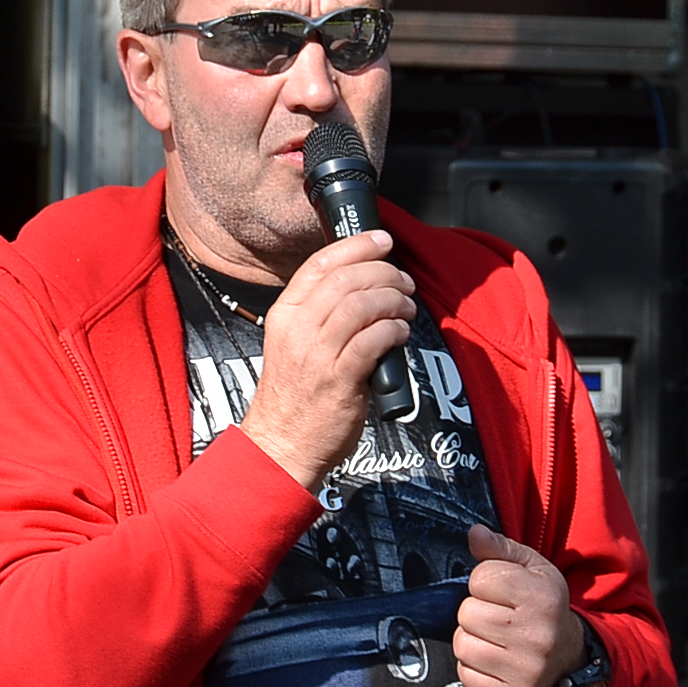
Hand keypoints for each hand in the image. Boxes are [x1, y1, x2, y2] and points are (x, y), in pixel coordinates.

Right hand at [237, 230, 414, 490]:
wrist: (281, 446)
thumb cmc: (295, 397)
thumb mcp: (294, 345)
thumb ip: (321, 316)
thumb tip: (366, 289)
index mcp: (284, 315)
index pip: (319, 264)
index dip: (355, 246)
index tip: (381, 240)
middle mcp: (297, 330)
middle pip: (346, 280)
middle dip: (383, 272)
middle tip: (403, 282)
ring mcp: (316, 356)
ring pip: (361, 305)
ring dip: (392, 300)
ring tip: (406, 308)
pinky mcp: (339, 381)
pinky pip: (372, 341)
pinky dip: (393, 330)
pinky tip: (401, 332)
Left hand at [455, 524, 585, 686]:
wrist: (568, 658)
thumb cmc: (544, 608)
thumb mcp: (533, 570)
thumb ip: (501, 549)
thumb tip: (474, 533)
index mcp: (543, 596)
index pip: (481, 578)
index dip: (485, 582)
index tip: (502, 592)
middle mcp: (537, 635)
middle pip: (467, 613)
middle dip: (476, 611)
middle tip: (498, 617)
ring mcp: (525, 669)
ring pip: (462, 645)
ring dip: (472, 640)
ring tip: (495, 639)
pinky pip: (466, 675)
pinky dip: (473, 668)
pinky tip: (495, 660)